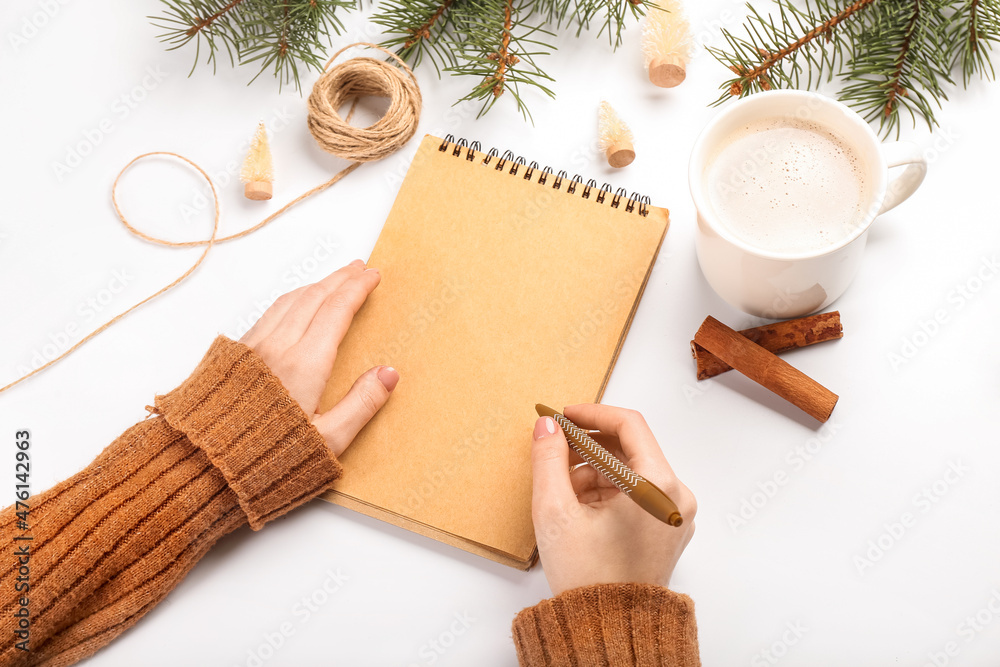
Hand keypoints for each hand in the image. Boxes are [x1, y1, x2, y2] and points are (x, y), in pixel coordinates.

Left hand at [239, 259, 398, 456]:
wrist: (199, 465)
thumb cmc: (265, 461)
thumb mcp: (326, 442)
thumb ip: (361, 405)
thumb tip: (389, 373)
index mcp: (305, 365)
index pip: (337, 310)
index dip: (357, 288)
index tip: (373, 275)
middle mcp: (277, 347)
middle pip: (313, 298)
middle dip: (339, 279)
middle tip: (359, 268)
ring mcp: (251, 349)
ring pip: (287, 302)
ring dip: (314, 286)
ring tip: (332, 281)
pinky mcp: (232, 357)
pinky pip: (267, 315)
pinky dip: (291, 300)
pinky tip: (294, 306)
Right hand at [530, 404, 696, 594]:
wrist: (609, 630)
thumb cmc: (589, 578)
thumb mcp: (555, 511)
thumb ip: (548, 460)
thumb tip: (547, 427)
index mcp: (658, 487)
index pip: (629, 425)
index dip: (592, 414)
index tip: (564, 416)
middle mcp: (676, 497)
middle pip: (630, 449)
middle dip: (588, 447)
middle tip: (554, 450)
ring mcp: (676, 514)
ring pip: (631, 471)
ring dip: (594, 472)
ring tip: (562, 493)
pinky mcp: (667, 529)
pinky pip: (637, 493)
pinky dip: (607, 491)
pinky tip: (578, 508)